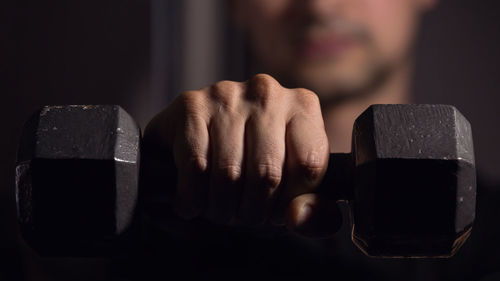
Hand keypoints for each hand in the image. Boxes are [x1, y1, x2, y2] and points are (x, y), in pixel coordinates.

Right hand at [143, 74, 341, 236]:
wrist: (193, 137)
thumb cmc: (252, 162)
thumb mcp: (293, 185)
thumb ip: (313, 209)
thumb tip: (298, 218)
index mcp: (302, 106)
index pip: (309, 165)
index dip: (290, 201)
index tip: (275, 211)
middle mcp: (267, 93)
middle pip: (267, 173)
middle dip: (253, 211)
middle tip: (243, 218)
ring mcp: (227, 95)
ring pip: (229, 173)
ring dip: (222, 208)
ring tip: (220, 211)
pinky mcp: (191, 105)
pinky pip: (195, 166)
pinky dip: (193, 197)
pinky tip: (192, 203)